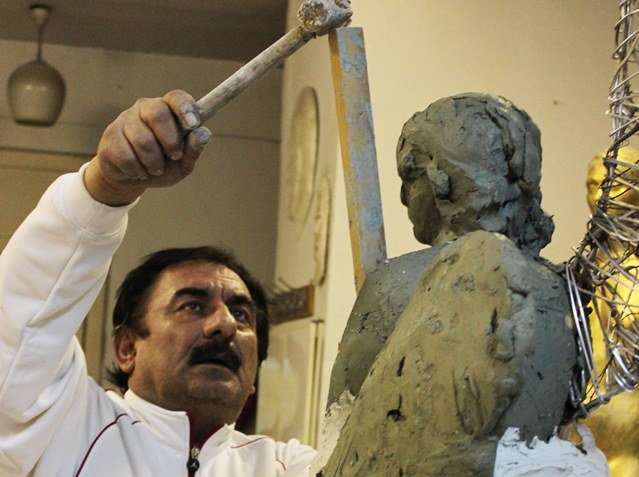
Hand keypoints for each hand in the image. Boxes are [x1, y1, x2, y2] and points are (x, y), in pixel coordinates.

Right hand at [84, 90, 211, 205]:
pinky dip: (137, 170)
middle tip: (174, 156)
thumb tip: (203, 133)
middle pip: (158, 114)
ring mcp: (125, 119)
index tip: (193, 124)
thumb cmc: (162, 166)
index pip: (176, 97)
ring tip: (156, 169)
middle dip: (170, 140)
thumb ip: (194, 150)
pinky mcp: (110, 135)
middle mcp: (146, 108)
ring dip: (154, 163)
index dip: (185, 108)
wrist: (131, 178)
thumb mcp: (183, 164)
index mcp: (168, 109)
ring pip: (143, 140)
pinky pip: (126, 155)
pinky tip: (138, 171)